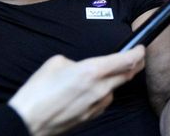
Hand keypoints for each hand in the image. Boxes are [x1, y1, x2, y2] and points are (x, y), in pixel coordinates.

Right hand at [8, 46, 145, 135]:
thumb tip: (83, 66)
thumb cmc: (38, 91)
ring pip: (114, 89)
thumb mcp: (56, 63)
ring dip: (113, 81)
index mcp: (92, 71)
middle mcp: (100, 88)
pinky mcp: (92, 116)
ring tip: (96, 77)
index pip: (127, 60)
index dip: (138, 53)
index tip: (141, 49)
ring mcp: (97, 104)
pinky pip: (103, 101)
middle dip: (135, 65)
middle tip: (136, 58)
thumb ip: (77, 62)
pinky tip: (85, 93)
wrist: (27, 121)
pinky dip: (101, 94)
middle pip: (127, 75)